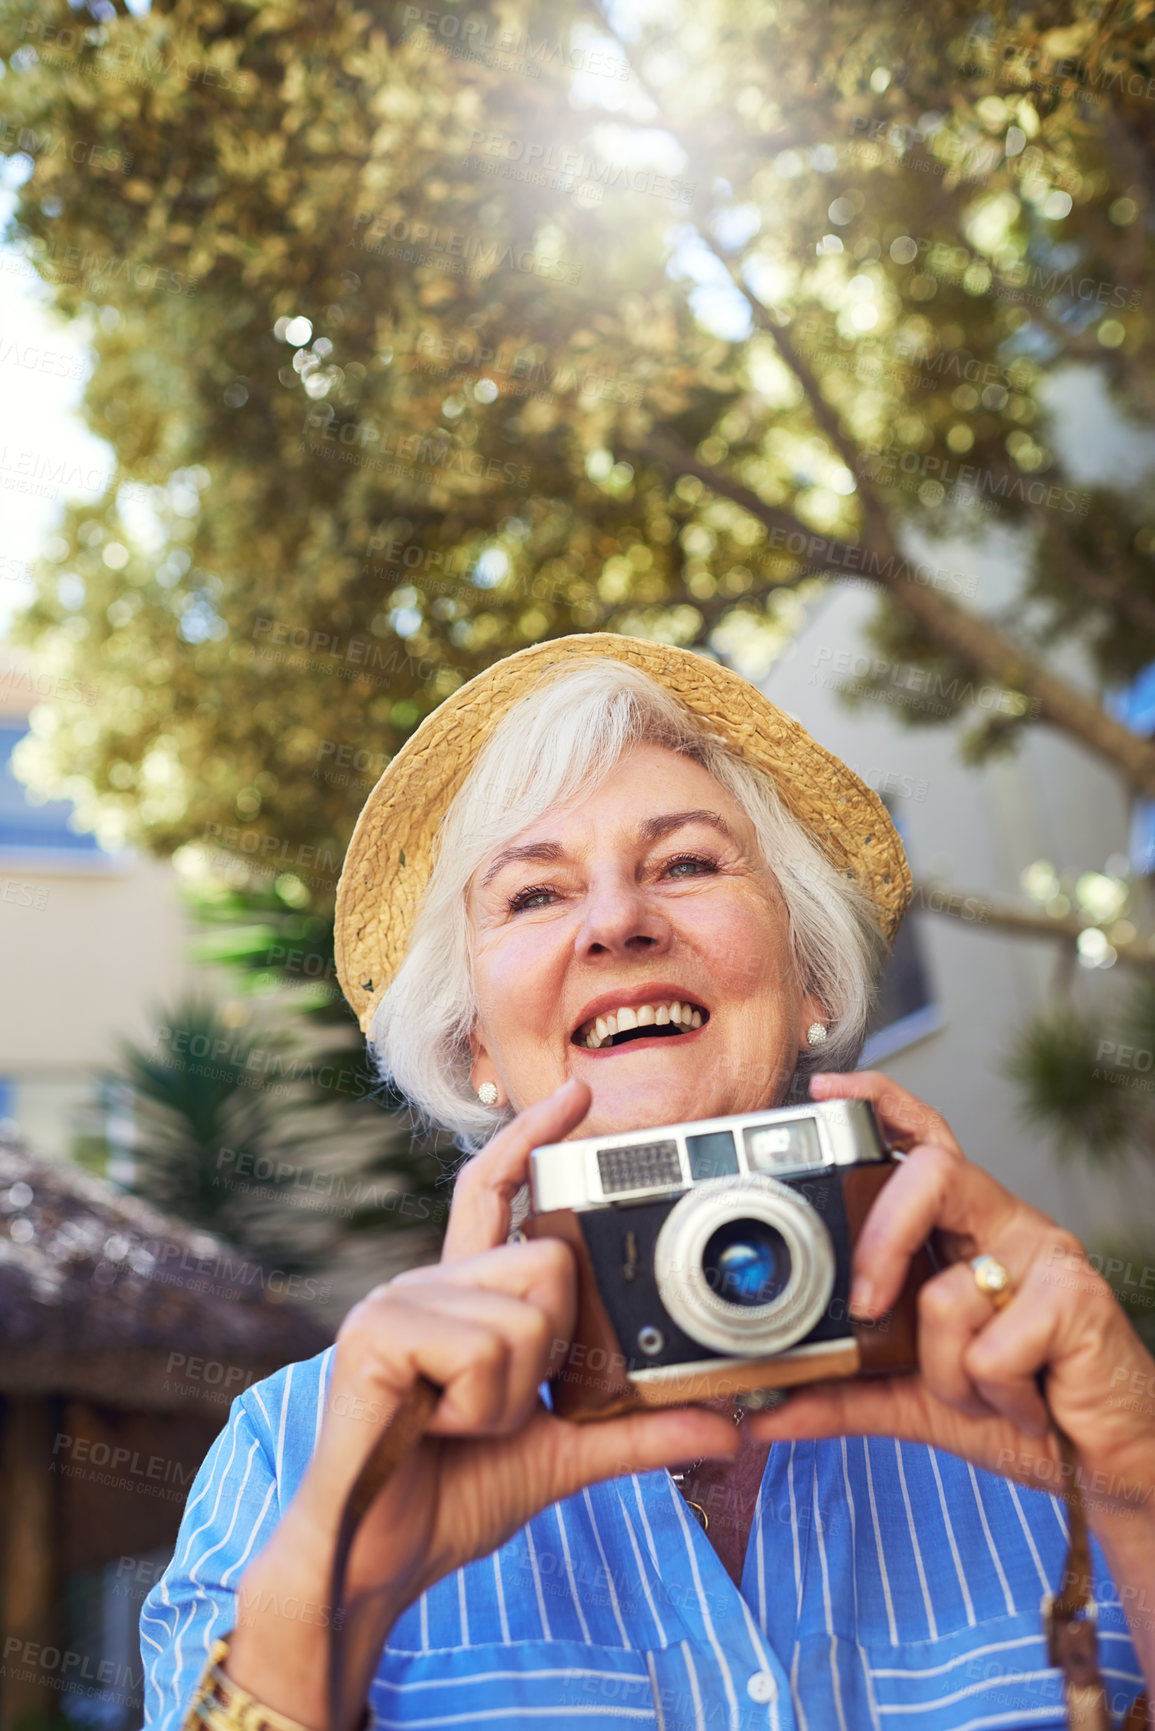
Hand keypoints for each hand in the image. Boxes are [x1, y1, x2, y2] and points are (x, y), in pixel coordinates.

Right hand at [229, 1078, 739, 1730]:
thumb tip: (732, 1431)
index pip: (496, 1189)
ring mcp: (397, 1300)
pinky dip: (482, 1408)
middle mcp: (427, 1281)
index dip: (535, 1137)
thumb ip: (640, 1434)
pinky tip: (436, 1425)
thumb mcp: (563, 1455)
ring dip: (515, 1395)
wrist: (381, 1560)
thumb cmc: (453, 1495)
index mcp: (463, 1295)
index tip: (579, 1092)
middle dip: (550, 1352)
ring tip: (462, 1424)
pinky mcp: (377, 1331)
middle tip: (500, 1408)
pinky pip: (483, 1350)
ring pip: (525, 1314)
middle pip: (548, 1263)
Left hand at [745, 1071, 1154, 1522]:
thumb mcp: (913, 1402)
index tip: (827, 1089)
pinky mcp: (1077, 1296)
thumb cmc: (1017, 1410)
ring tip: (985, 1394)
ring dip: (948, 1372)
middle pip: (931, 1175)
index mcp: (963, 1229)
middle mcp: (1003, 1225)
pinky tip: (1028, 1405)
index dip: (880, 1103)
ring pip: (945, 1291)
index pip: (922, 1141)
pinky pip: (991, 1347)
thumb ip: (842, 1396)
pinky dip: (994, 1395)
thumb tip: (761, 1413)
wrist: (1106, 1465)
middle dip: (882, 1240)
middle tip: (865, 1306)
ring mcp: (1043, 1253)